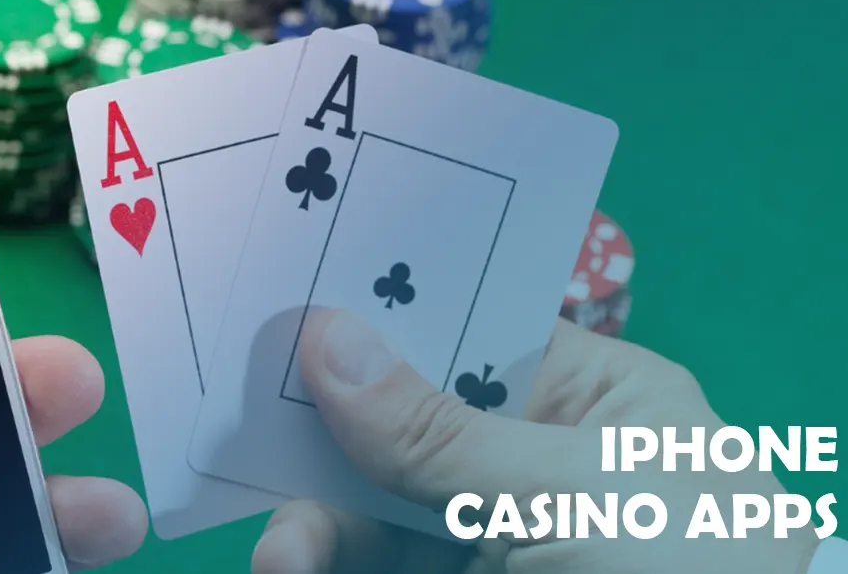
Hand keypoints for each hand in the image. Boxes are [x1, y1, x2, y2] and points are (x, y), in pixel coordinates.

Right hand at [251, 309, 823, 573]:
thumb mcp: (573, 495)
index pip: (470, 332)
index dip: (381, 318)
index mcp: (600, 402)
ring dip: (314, 525)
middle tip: (248, 441)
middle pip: (398, 424)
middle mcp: (535, 465)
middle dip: (323, 440)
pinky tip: (291, 568)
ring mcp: (492, 542)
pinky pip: (371, 564)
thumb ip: (439, 432)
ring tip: (281, 559)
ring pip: (369, 510)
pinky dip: (325, 564)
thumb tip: (326, 333)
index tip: (284, 300)